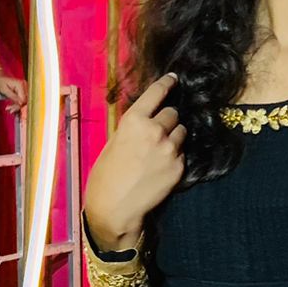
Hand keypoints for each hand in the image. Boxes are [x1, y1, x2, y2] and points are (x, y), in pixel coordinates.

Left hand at [0, 66, 27, 108]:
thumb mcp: (3, 89)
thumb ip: (13, 96)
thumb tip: (21, 103)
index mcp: (20, 84)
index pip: (24, 99)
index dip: (19, 106)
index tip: (11, 110)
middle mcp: (24, 85)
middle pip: (25, 100)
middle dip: (18, 107)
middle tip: (9, 111)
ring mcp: (24, 88)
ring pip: (24, 101)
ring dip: (17, 107)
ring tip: (9, 109)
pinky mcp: (22, 90)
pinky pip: (22, 99)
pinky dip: (17, 104)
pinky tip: (11, 107)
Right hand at [83, 72, 184, 249]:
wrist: (115, 208)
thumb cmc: (105, 176)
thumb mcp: (114, 142)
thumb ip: (134, 127)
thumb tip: (147, 118)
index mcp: (134, 120)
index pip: (157, 93)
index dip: (167, 83)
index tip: (174, 79)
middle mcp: (155, 130)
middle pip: (173, 113)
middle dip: (166, 119)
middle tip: (156, 132)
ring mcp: (170, 149)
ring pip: (181, 132)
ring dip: (173, 137)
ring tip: (159, 152)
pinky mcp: (179, 167)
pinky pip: (182, 153)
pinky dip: (175, 156)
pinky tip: (160, 168)